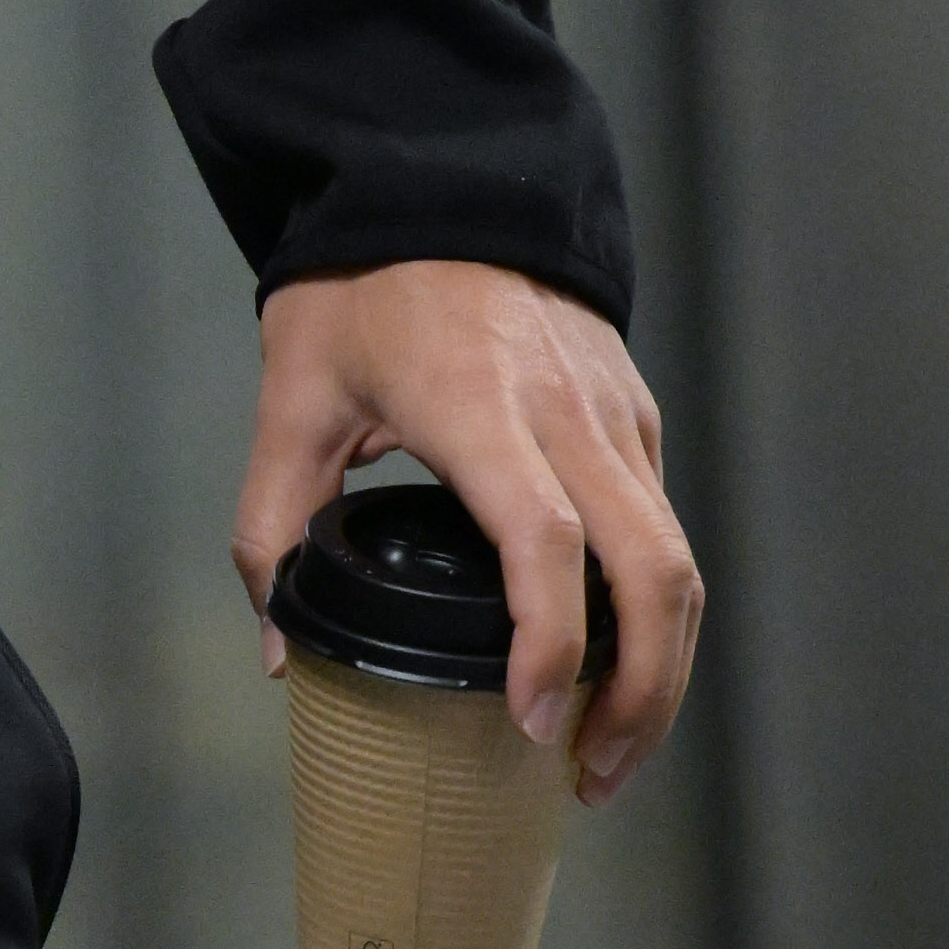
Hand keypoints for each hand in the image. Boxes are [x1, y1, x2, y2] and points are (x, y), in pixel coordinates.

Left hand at [237, 261, 701, 807]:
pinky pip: (664, 522)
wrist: (440, 173)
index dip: (551, 642)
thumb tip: (281, 653)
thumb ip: (271, 524)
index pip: (542, 539)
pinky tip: (616, 664)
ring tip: (608, 749)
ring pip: (676, 557)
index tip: (534, 723)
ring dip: (663, 667)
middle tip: (588, 775)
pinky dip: (657, 609)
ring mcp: (614, 408)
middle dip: (640, 692)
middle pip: (649, 569)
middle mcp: (564, 409)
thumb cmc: (357, 286)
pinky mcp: (636, 410)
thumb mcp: (291, 393)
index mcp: (474, 402)